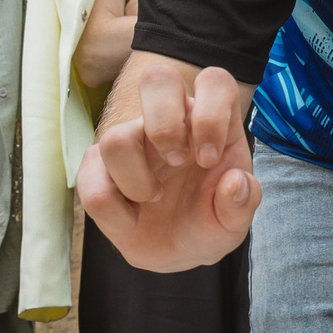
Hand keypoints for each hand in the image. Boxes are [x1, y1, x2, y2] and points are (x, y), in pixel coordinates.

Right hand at [76, 60, 257, 272]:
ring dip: (136, 179)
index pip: (213, 82)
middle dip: (165, 123)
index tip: (208, 159)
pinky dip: (113, 209)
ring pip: (115, 138)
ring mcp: (130, 140)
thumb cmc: (207, 222)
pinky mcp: (97, 167)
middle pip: (157, 79)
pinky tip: (131, 219)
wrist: (176, 253)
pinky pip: (89, 175)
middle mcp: (168, 121)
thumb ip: (242, 203)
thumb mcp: (233, 222)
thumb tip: (234, 182)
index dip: (211, 114)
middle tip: (177, 162)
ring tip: (154, 199)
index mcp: (207, 122)